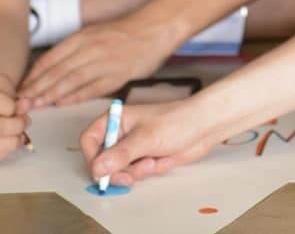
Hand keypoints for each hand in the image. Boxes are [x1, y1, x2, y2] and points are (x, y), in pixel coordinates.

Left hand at [19, 16, 175, 106]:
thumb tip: (50, 69)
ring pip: (71, 81)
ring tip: (36, 106)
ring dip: (50, 95)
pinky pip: (92, 88)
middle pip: (57, 71)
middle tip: (20, 103)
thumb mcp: (94, 33)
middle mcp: (90, 48)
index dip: (33, 76)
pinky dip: (75, 97)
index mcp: (82, 37)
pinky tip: (62, 103)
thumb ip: (74, 50)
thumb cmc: (123, 33)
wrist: (153, 30)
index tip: (21, 89)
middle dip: (36, 89)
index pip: (50, 59)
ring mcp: (104, 62)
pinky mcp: (118, 74)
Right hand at [81, 99, 217, 187]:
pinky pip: (138, 173)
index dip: (93, 158)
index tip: (103, 171)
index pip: (90, 141)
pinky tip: (164, 159)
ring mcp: (134, 146)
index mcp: (116, 119)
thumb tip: (97, 168)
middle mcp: (122, 133)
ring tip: (155, 161)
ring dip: (139, 171)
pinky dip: (151, 170)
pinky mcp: (146, 157)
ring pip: (122, 170)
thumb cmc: (177, 120)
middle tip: (131, 176)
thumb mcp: (145, 139)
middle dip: (120, 171)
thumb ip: (119, 155)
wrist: (204, 126)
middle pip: (103, 161)